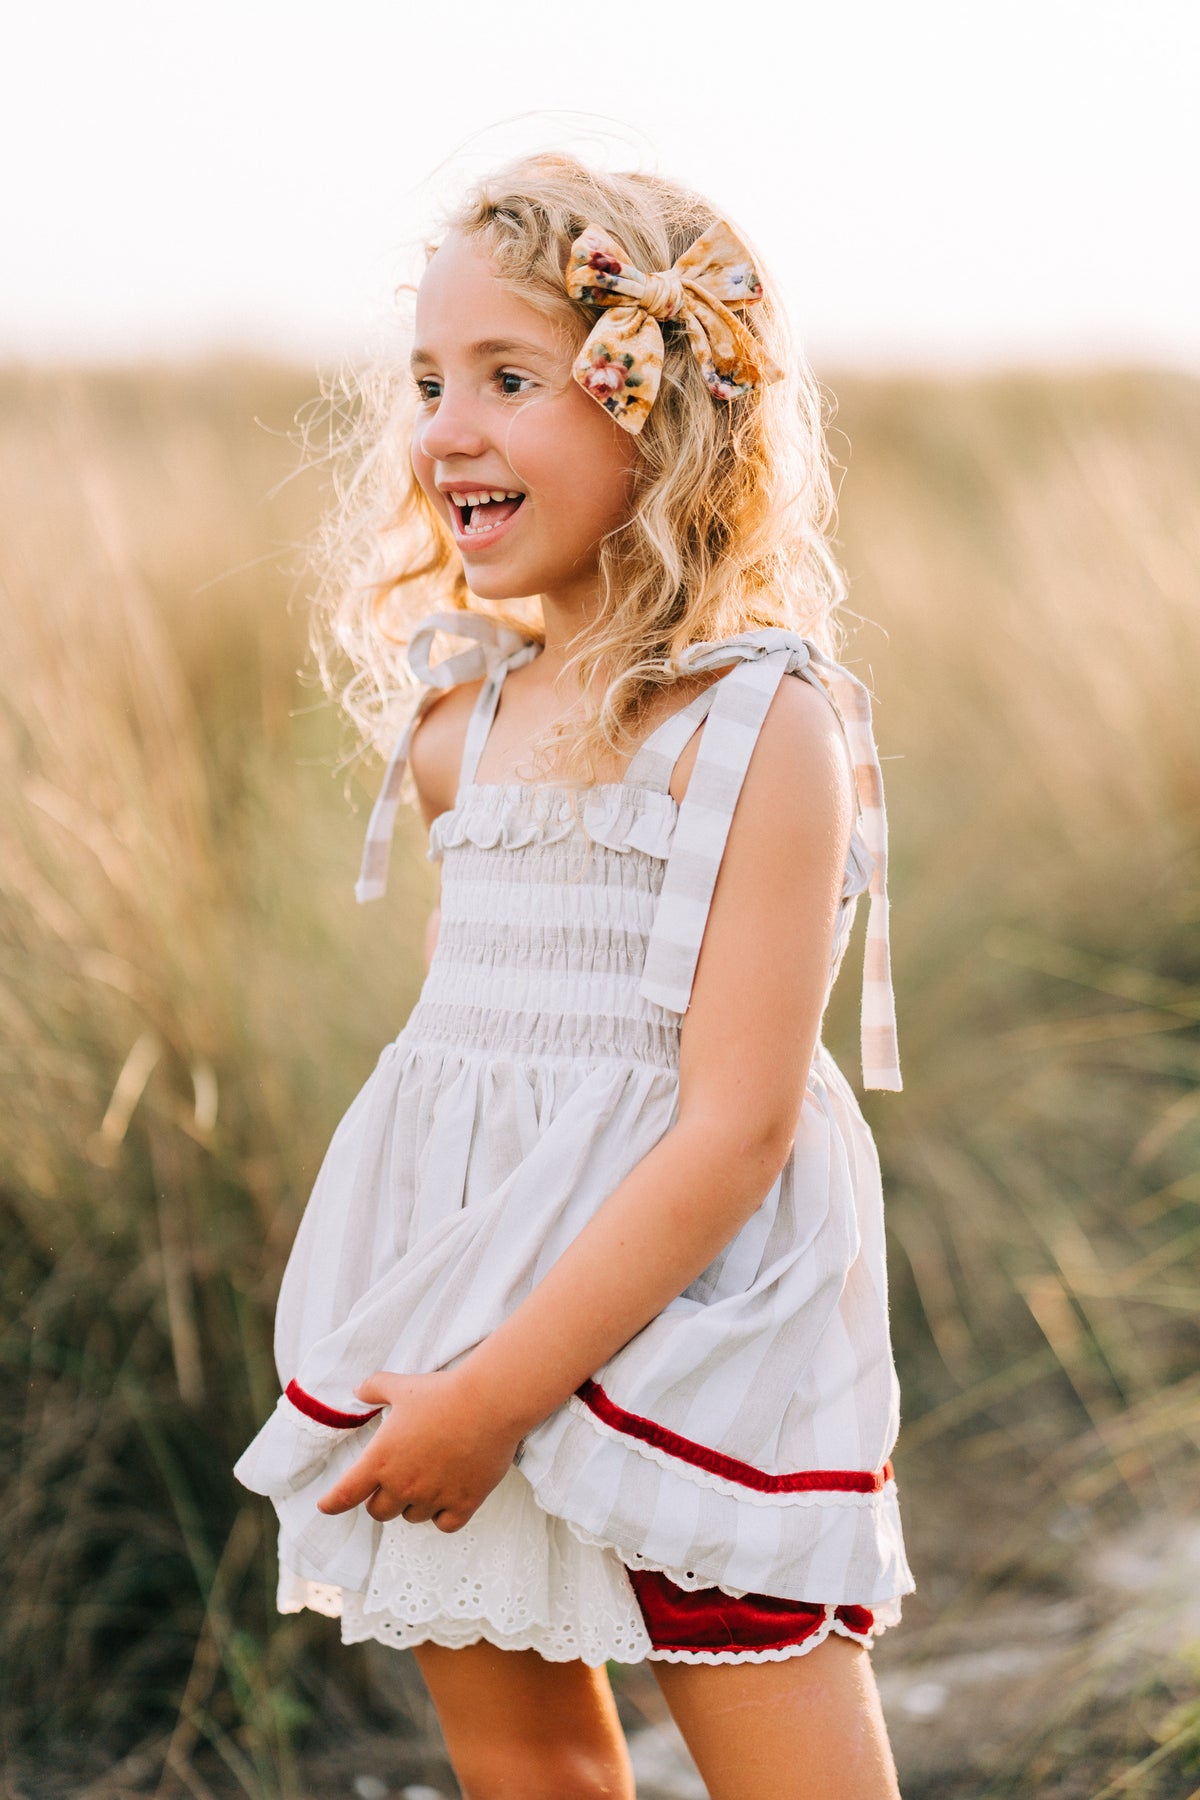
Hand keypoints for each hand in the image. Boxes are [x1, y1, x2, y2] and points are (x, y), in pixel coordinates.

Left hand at [314, 1368, 521, 1533]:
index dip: (332, 1503)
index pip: (345, 1494)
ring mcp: (433, 1497)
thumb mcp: (401, 1386)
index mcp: (381, 1460)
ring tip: (424, 1483)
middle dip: (381, 1499)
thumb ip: (374, 1388)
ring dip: (412, 1505)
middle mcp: (403, 1485)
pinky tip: (445, 1500)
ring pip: (411, 1518)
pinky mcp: (463, 1503)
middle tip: (392, 1481)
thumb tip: (357, 1390)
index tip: (326, 1506)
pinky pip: (444, 1524)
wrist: (489, 1403)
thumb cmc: (442, 1392)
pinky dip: (441, 1516)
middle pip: (379, 1512)